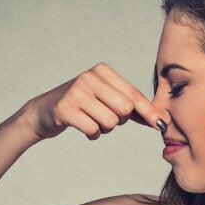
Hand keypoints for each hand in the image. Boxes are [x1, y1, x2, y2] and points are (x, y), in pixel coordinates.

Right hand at [22, 62, 164, 140]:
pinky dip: (92, 134)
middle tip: (103, 116)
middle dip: (119, 120)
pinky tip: (82, 126)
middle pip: (125, 110)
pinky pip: (94, 130)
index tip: (161, 125)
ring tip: (91, 120)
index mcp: (102, 71)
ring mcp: (76, 92)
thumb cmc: (82, 106)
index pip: (133, 94)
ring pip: (110, 122)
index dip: (148, 112)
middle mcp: (89, 77)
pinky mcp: (65, 109)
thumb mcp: (106, 99)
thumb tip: (159, 120)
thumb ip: (132, 107)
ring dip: (104, 128)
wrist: (43, 112)